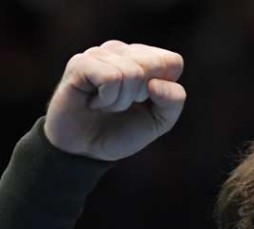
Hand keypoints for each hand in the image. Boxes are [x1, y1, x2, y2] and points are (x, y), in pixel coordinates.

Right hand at [44, 40, 185, 160]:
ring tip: (104, 106)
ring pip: (132, 73)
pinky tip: (93, 103)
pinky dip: (106, 100)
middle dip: (142, 96)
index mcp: (143, 59)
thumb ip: (173, 101)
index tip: (143, 103)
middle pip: (154, 64)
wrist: (85, 152)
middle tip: (121, 105)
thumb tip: (156, 83)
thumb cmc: (120, 131)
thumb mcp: (158, 122)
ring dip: (120, 102)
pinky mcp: (80, 63)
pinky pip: (111, 77)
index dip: (163, 90)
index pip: (172, 62)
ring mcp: (99, 54)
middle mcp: (121, 51)